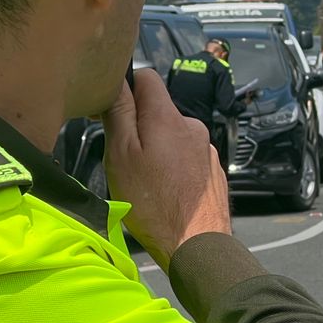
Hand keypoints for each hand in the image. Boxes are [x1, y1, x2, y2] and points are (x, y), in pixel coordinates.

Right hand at [103, 68, 230, 272]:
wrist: (197, 245)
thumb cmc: (153, 202)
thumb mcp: (122, 155)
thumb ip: (119, 113)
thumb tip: (117, 81)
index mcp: (168, 117)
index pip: (147, 77)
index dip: (125, 87)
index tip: (110, 111)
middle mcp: (192, 126)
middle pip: (158, 109)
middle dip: (138, 125)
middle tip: (124, 157)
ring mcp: (206, 149)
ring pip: (172, 135)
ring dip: (156, 148)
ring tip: (145, 180)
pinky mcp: (213, 170)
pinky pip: (186, 156)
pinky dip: (172, 165)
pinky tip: (166, 190)